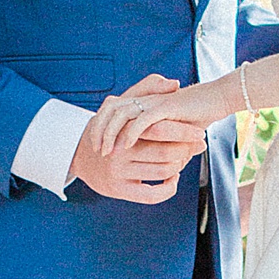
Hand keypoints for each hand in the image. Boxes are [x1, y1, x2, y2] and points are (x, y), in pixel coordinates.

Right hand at [69, 77, 200, 205]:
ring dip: (179, 167)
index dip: (183, 132)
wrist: (79, 154)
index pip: (159, 129)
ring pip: (162, 172)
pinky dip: (168, 189)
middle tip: (197, 147)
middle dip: (186, 151)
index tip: (200, 133)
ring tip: (183, 159)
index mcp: (123, 128)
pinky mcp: (119, 190)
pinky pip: (151, 195)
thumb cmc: (110, 127)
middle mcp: (120, 151)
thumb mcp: (123, 103)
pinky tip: (172, 180)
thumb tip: (176, 84)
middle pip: (165, 153)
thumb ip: (149, 88)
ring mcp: (119, 172)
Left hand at [91, 71, 228, 163]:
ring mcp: (154, 102)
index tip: (97, 146)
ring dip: (111, 133)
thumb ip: (166, 146)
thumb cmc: (198, 116)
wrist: (216, 99)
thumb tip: (167, 170)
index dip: (101, 125)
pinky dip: (131, 133)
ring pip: (122, 114)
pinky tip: (125, 147)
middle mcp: (145, 99)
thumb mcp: (177, 134)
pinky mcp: (166, 107)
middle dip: (100, 130)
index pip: (112, 109)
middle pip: (110, 109)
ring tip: (107, 151)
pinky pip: (142, 119)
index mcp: (143, 103)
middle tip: (97, 151)